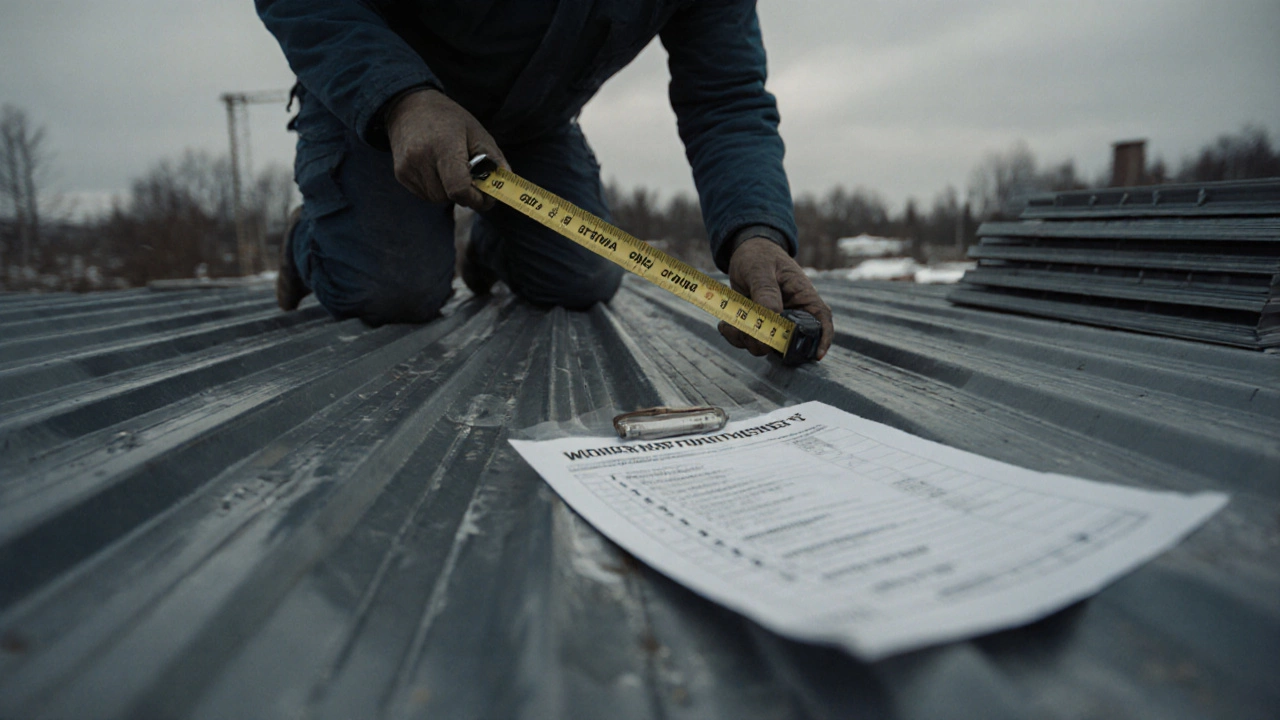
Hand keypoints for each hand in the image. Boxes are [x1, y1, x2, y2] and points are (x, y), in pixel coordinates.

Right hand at [385, 88, 507, 210]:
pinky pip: (424, 194)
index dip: (475, 199)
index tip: (486, 197)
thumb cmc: (448, 118)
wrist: (409, 106)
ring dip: (449, 192)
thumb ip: (494, 160)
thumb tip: (505, 186)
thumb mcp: (477, 132)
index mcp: (444, 146)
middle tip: (472, 180)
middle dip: (465, 195)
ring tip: (452, 169)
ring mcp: (407, 167)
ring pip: (436, 199)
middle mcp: (421, 158)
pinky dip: (436, 188)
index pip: (459, 189)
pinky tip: (437, 169)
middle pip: (449, 197)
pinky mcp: (400, 174)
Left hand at [720, 237, 834, 359]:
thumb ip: (766, 291)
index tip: (816, 355)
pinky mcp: (757, 325)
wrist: (744, 253)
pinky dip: (735, 336)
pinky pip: (748, 340)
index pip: (822, 321)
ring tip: (731, 323)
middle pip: (788, 342)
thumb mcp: (761, 269)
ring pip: (765, 345)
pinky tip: (726, 324)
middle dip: (765, 343)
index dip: (823, 340)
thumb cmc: (759, 256)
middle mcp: (792, 313)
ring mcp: (774, 322)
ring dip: (745, 340)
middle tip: (745, 330)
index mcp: (803, 297)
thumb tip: (772, 314)